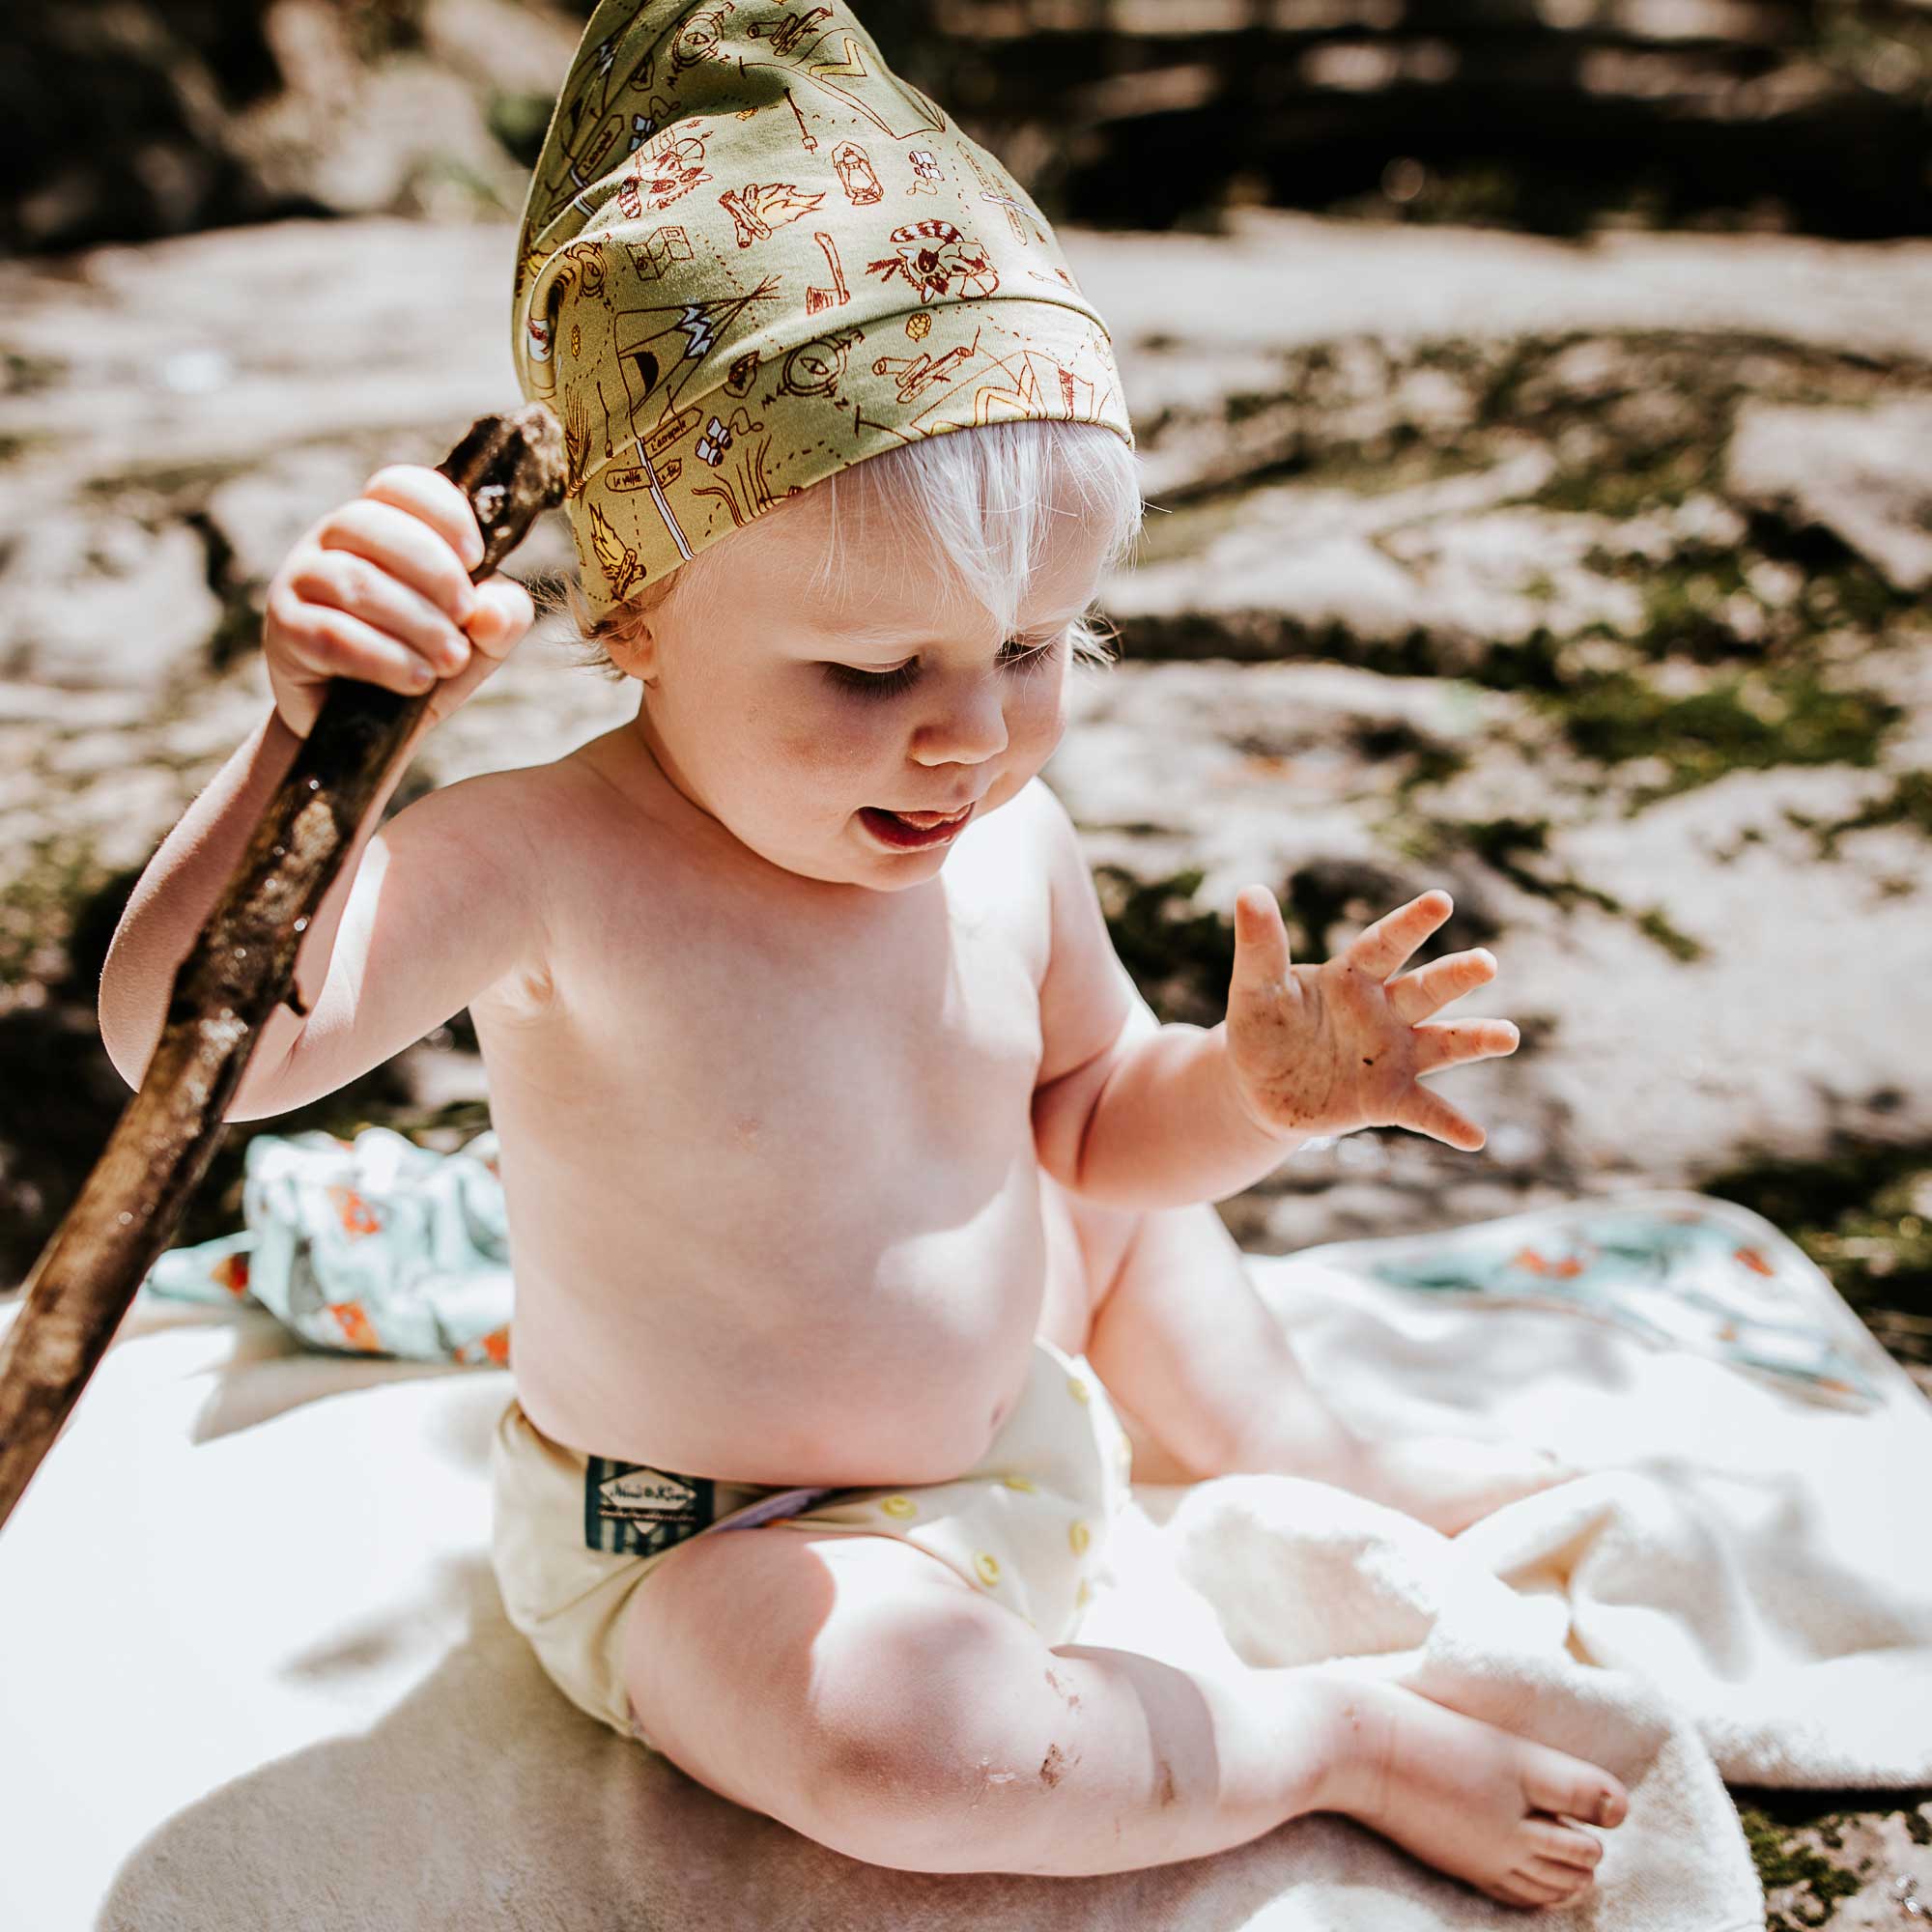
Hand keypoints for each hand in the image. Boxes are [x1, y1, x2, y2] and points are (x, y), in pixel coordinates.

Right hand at [263, 463, 535, 738]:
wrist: (367, 729)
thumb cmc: (425, 661)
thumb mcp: (479, 641)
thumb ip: (501, 618)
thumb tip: (492, 612)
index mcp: (381, 523)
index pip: (400, 485)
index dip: (442, 512)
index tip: (476, 559)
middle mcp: (331, 539)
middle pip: (372, 524)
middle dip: (433, 571)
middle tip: (464, 617)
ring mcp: (301, 579)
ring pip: (355, 581)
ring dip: (416, 621)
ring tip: (451, 658)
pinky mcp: (285, 629)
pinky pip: (330, 633)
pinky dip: (383, 657)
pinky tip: (417, 678)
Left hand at [1223, 886, 1518, 1150]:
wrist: (1258, 1086)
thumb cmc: (1263, 1026)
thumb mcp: (1255, 988)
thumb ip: (1260, 946)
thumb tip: (1250, 891)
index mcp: (1353, 976)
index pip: (1385, 945)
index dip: (1411, 924)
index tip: (1441, 902)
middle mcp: (1383, 1011)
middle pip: (1425, 989)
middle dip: (1455, 976)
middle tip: (1486, 963)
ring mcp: (1391, 1055)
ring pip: (1442, 1043)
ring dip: (1475, 1040)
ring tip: (1509, 1036)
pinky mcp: (1386, 1099)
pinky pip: (1423, 1109)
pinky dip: (1448, 1122)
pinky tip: (1475, 1137)